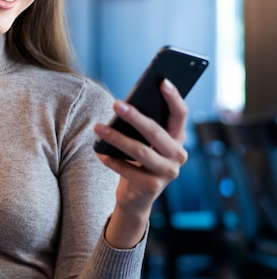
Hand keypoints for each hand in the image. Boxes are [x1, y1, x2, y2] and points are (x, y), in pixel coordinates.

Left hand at [94, 79, 187, 246]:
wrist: (136, 198)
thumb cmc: (138, 162)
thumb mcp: (143, 142)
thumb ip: (141, 127)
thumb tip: (124, 107)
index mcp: (178, 139)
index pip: (180, 114)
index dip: (174, 97)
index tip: (162, 80)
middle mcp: (178, 156)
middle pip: (156, 132)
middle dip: (134, 116)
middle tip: (115, 104)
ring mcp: (168, 173)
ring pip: (140, 151)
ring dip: (116, 137)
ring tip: (97, 128)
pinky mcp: (153, 187)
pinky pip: (128, 170)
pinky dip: (112, 160)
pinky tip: (99, 152)